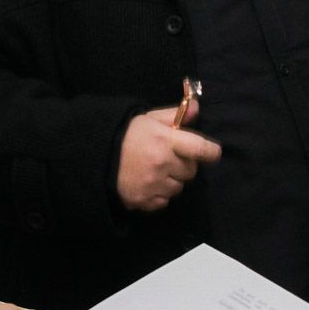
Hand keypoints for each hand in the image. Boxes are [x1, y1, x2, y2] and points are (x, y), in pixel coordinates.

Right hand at [115, 93, 221, 211]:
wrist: (96, 156)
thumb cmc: (126, 135)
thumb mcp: (148, 119)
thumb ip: (174, 115)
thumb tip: (196, 107)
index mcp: (164, 140)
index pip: (200, 149)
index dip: (211, 152)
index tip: (212, 153)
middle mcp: (161, 163)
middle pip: (190, 171)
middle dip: (183, 165)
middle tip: (168, 158)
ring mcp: (152, 184)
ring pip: (178, 188)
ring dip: (171, 181)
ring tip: (155, 171)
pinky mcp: (143, 200)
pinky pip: (164, 202)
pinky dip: (159, 195)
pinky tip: (147, 183)